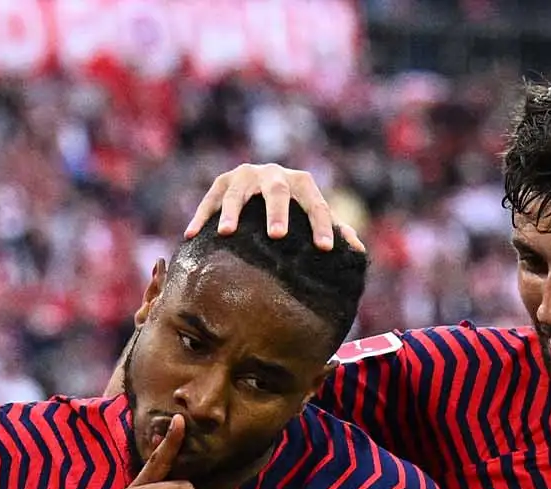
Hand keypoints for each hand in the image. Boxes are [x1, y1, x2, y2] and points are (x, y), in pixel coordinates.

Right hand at [184, 164, 365, 251]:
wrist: (261, 187)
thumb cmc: (294, 212)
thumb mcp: (312, 217)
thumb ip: (334, 230)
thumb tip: (359, 252)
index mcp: (301, 183)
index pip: (315, 203)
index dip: (322, 224)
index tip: (325, 248)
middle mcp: (273, 174)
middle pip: (277, 190)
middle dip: (277, 212)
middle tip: (277, 235)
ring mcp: (245, 175)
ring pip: (238, 191)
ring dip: (231, 211)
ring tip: (226, 233)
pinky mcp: (222, 182)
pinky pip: (210, 198)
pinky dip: (201, 215)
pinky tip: (191, 235)